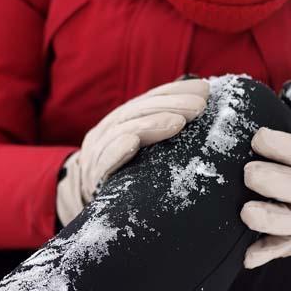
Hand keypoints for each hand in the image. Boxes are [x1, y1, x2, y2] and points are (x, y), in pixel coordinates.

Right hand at [57, 78, 209, 224]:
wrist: (86, 199)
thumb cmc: (125, 173)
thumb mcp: (143, 148)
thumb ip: (163, 130)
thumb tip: (201, 110)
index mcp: (123, 120)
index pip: (150, 99)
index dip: (176, 91)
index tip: (204, 90)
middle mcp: (109, 130)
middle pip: (139, 111)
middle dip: (171, 105)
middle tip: (199, 106)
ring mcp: (98, 152)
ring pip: (123, 130)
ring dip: (152, 124)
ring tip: (178, 122)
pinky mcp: (93, 176)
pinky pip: (104, 161)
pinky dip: (118, 150)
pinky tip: (133, 143)